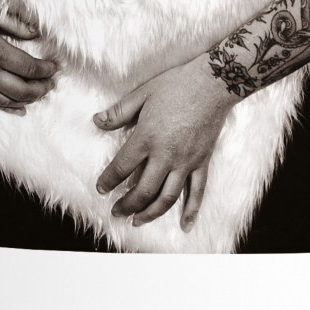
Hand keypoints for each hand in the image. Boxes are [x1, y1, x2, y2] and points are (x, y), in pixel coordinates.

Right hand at [0, 0, 57, 113]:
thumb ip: (12, 23)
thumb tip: (34, 32)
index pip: (30, 68)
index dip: (46, 70)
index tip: (56, 67)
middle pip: (24, 89)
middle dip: (42, 88)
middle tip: (52, 83)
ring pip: (9, 100)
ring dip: (28, 99)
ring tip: (40, 94)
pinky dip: (7, 108)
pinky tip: (18, 109)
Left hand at [93, 56, 241, 227]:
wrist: (212, 84)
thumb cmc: (175, 86)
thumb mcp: (142, 94)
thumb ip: (119, 112)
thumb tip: (96, 121)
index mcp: (146, 138)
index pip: (122, 167)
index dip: (108, 180)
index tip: (101, 189)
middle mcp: (165, 155)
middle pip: (143, 190)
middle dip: (127, 204)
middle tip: (116, 212)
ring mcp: (185, 162)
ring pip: (166, 197)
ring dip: (150, 213)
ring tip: (137, 221)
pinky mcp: (202, 163)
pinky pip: (197, 192)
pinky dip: (191, 211)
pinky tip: (185, 225)